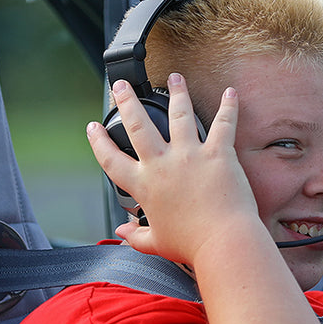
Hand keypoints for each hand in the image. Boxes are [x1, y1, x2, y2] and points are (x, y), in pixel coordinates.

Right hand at [88, 74, 262, 264]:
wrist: (223, 243)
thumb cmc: (191, 246)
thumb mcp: (156, 243)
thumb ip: (136, 236)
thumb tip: (121, 234)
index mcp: (144, 186)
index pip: (111, 160)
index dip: (98, 142)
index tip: (93, 128)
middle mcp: (163, 164)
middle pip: (138, 124)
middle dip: (126, 100)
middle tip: (121, 86)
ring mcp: (190, 155)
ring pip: (179, 113)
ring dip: (177, 92)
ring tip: (174, 77)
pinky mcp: (218, 153)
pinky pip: (224, 123)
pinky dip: (229, 106)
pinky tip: (230, 92)